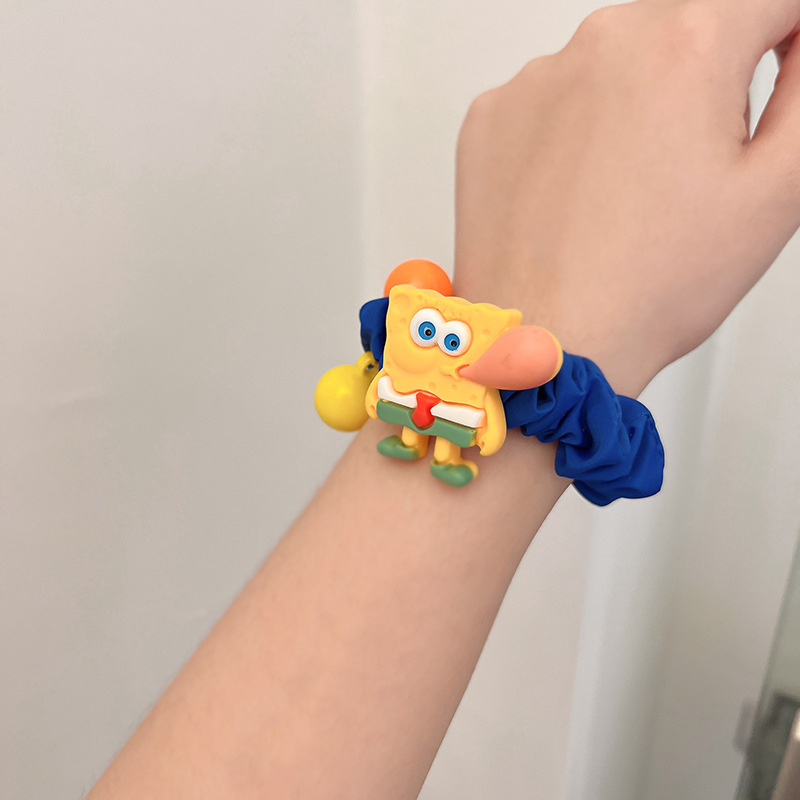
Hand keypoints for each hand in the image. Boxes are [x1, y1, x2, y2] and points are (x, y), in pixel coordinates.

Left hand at [454, 0, 799, 395]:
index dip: (782, 40)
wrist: (547, 343)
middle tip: (689, 166)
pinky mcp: (488, 118)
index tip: (775, 74)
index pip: (765, 0)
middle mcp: (601, 44)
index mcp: (686, 45)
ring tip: (625, 194)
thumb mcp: (777, 190)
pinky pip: (548, 102)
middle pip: (681, 28)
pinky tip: (575, 196)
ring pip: (609, 66)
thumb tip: (794, 46)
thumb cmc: (647, 288)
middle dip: (701, 78)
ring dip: (630, 106)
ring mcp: (534, 81)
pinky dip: (568, 134)